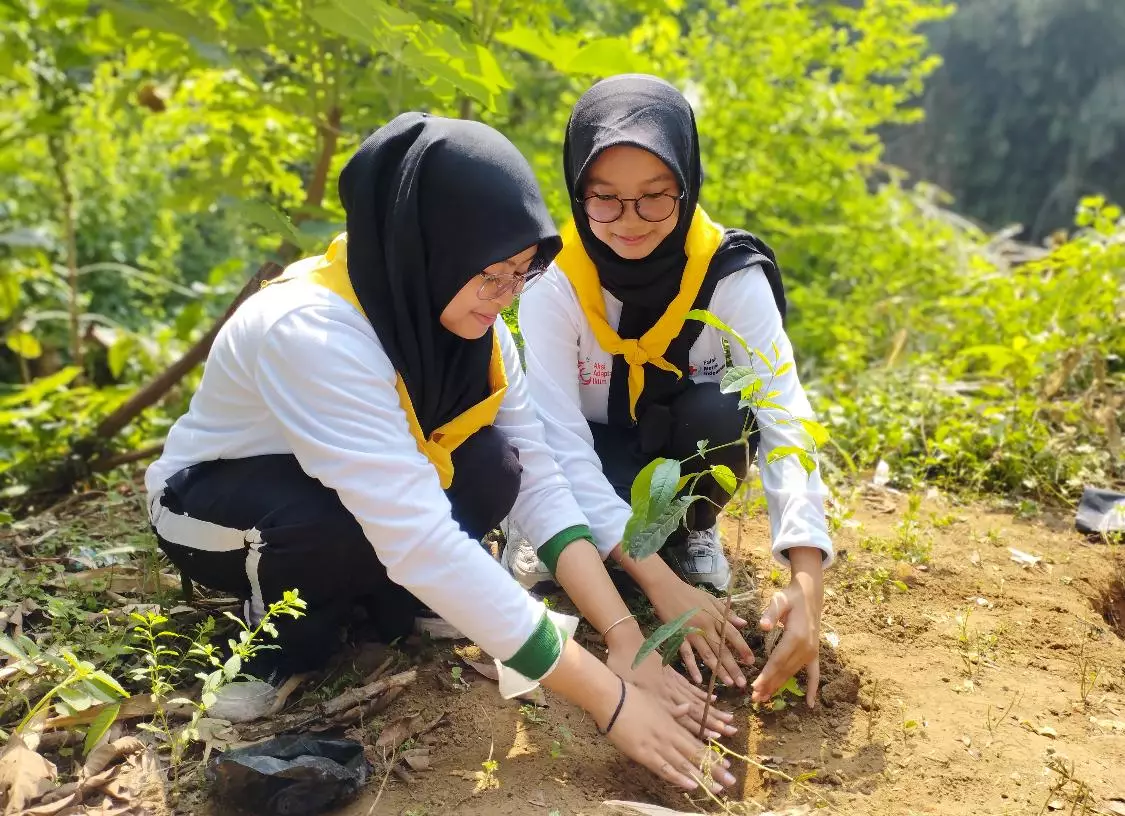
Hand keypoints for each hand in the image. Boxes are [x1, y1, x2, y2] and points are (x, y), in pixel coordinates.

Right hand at [603, 678, 736, 792]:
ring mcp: (658, 745)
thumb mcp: (657, 702)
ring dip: (702, 777)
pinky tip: (691, 785)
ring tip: (717, 788)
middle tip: (731, 782)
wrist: (613, 699)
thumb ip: (673, 709)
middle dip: (714, 770)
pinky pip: (664, 768)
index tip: (727, 765)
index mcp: (673, 724)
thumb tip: (687, 706)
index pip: (697, 743)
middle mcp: (670, 736)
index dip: (712, 756)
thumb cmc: (633, 698)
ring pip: (684, 764)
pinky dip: (678, 777)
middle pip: (696, 755)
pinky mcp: (644, 753)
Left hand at [607, 640, 736, 739]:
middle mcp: (671, 692)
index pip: (686, 718)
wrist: (625, 641)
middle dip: (715, 722)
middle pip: (697, 710)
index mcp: (660, 698)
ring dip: (713, 710)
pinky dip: (702, 694)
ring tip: (729, 719)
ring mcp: (673, 682)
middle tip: (733, 731)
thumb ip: (653, 705)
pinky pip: (690, 686)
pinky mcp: (672, 673)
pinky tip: (713, 699)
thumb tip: (680, 712)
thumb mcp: (630, 688)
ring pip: (697, 699)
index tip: (718, 738)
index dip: (702, 728)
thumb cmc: (621, 666)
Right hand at [648, 577, 752, 687]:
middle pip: (722, 649)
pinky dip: (692, 667)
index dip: (743, 648)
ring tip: (728, 683)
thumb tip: (744, 624)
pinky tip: (699, 679)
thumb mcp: (711, 599)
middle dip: (733, 667)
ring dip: (718, 670)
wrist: (666, 588)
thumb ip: (727, 613)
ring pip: (707, 655)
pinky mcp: (678, 636)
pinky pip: (686, 654)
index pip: (733, 634)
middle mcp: (705, 626)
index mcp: (715, 617)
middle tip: (742, 683)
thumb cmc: (689, 593)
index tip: (751, 661)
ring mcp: (691, 633)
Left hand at [750, 548, 823, 707]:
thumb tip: (763, 626)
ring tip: (765, 699)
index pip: (778, 661)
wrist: (810, 595)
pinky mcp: (814, 654)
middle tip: (754, 699)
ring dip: (779, 687)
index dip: (766, 675)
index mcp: (796, 637)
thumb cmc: (791, 597)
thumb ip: (771, 613)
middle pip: (784, 671)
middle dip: (769, 685)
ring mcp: (811, 653)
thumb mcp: (779, 600)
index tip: (754, 687)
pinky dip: (812, 689)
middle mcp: (806, 648)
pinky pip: (814, 675)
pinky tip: (810, 704)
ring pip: (792, 673)